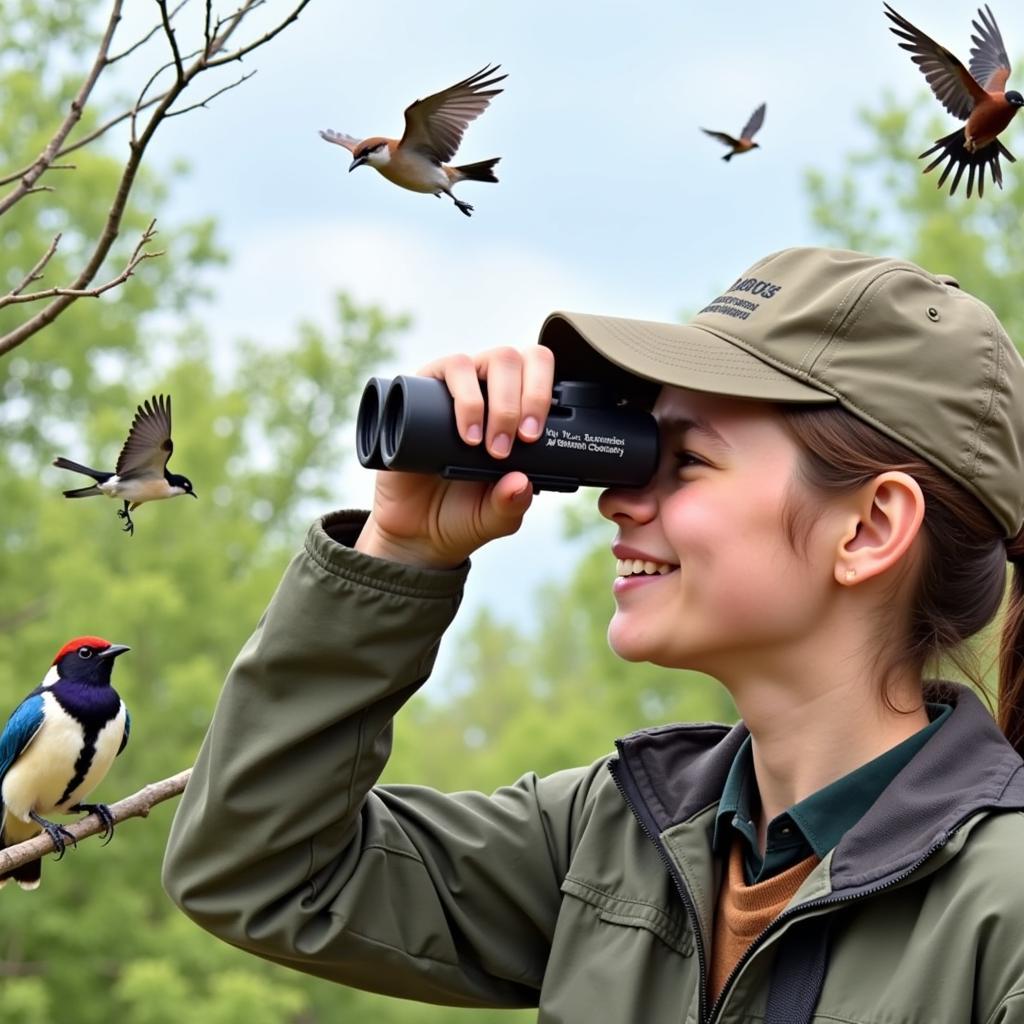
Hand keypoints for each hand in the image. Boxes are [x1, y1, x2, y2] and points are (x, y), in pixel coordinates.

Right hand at [355, 345, 554, 568]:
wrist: (415, 530)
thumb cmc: (463, 514)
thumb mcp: (496, 517)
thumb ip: (512, 504)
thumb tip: (522, 482)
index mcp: (516, 408)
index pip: (539, 371)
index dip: (543, 392)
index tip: (533, 436)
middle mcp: (487, 389)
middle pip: (512, 359)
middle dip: (519, 401)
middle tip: (509, 446)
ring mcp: (455, 389)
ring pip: (480, 361)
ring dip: (488, 402)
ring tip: (482, 446)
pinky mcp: (420, 393)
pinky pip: (445, 370)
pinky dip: (462, 398)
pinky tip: (465, 434)